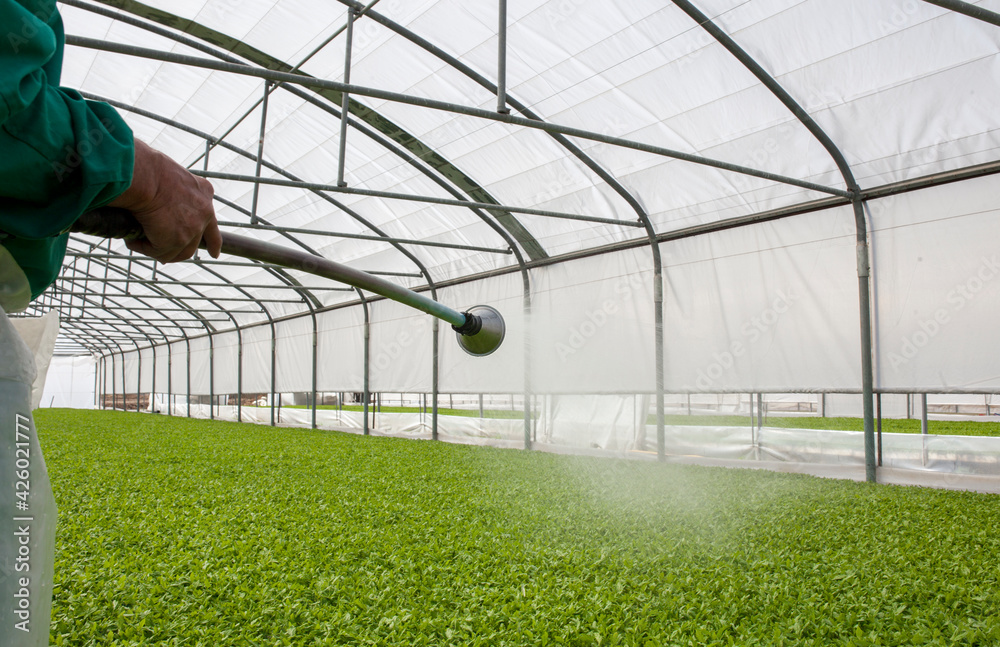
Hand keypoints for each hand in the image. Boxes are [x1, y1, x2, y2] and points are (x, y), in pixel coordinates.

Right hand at [108, 139, 222, 261]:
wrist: (145, 176)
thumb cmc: (147, 167)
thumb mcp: (168, 176)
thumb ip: (169, 191)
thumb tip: (153, 198)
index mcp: (203, 191)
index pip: (211, 219)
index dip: (212, 240)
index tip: (215, 252)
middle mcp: (204, 211)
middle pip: (199, 240)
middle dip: (185, 248)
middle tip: (170, 254)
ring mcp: (194, 227)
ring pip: (179, 251)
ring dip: (159, 249)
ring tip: (141, 242)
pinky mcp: (178, 240)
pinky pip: (159, 252)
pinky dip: (145, 248)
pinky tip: (133, 241)